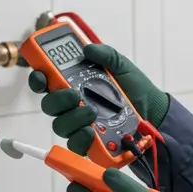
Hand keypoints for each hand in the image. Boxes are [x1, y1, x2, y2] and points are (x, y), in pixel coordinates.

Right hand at [27, 44, 170, 154]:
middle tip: (73, 94)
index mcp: (74, 84)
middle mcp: (72, 105)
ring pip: (60, 124)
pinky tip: (91, 131)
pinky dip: (81, 138)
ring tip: (91, 111)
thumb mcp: (121, 65)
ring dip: (73, 117)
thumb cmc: (135, 88)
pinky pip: (75, 144)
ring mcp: (79, 124)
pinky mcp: (89, 142)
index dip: (38, 78)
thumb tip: (88, 48)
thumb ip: (105, 54)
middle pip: (49, 105)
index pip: (46, 82)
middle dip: (57, 99)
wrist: (154, 111)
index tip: (41, 75)